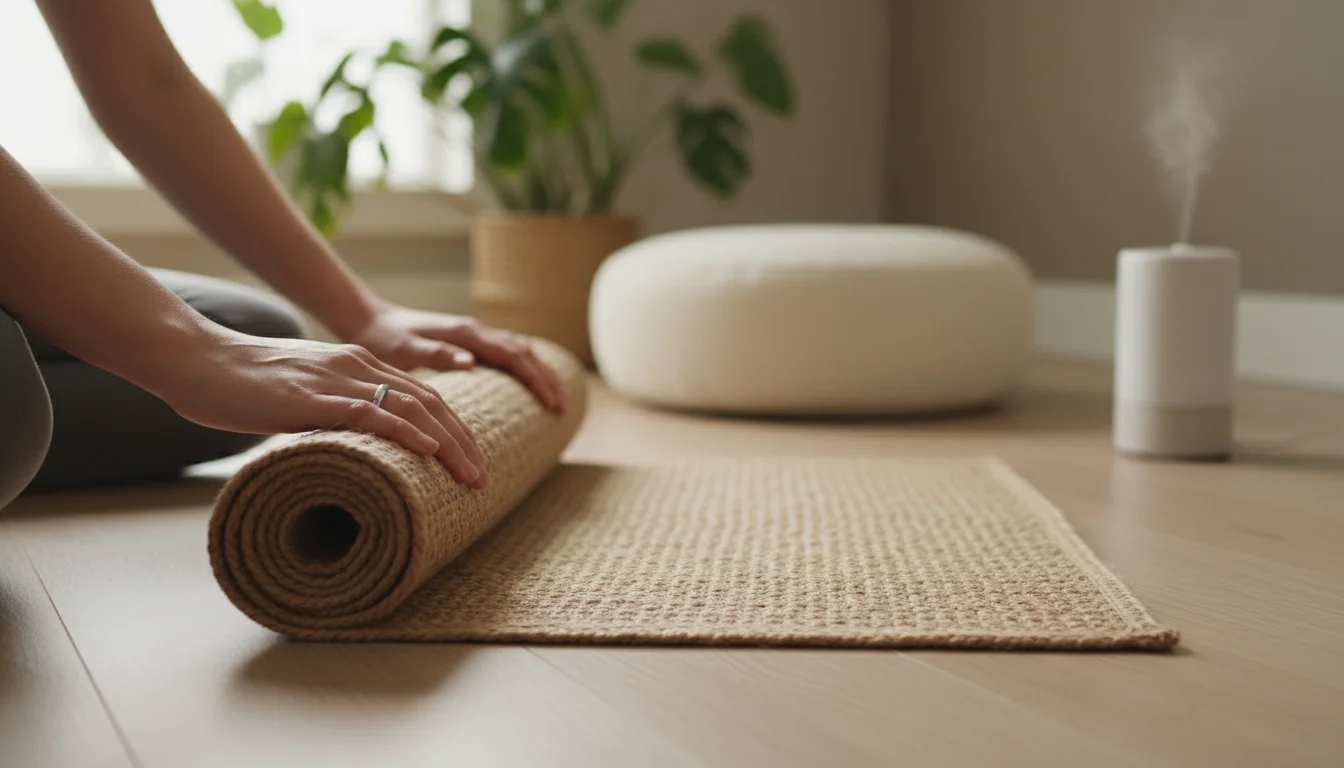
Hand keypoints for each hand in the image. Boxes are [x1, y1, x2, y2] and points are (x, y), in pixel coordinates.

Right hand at [153, 329, 490, 488]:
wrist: (195, 360)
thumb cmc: (239, 385)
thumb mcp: (299, 398)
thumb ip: (328, 415)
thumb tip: (349, 451)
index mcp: (357, 365)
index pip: (423, 396)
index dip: (455, 429)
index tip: (473, 461)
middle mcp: (356, 367)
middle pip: (431, 402)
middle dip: (465, 441)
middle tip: (484, 477)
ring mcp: (336, 380)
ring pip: (411, 408)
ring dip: (449, 444)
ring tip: (471, 475)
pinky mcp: (312, 398)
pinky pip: (370, 413)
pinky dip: (405, 431)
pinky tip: (429, 451)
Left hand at [346, 303, 567, 413]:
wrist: (369, 320)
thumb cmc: (383, 339)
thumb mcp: (403, 349)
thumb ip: (435, 354)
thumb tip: (471, 361)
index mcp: (466, 334)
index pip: (514, 355)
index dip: (536, 380)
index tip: (552, 405)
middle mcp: (475, 332)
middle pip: (525, 352)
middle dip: (547, 379)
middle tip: (563, 409)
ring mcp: (474, 336)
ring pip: (520, 351)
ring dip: (540, 374)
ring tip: (556, 402)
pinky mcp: (469, 342)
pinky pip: (508, 354)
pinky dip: (526, 369)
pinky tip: (531, 385)